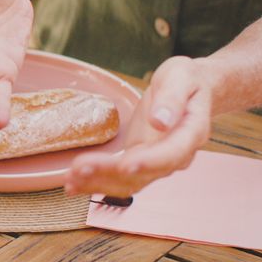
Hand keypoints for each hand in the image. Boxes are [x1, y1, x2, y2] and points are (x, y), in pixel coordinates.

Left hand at [66, 56, 213, 196]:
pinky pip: (118, 177)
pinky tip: (72, 184)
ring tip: (69, 183)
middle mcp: (175, 156)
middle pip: (143, 173)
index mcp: (190, 134)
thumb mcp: (181, 78)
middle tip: (78, 170)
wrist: (192, 89)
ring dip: (98, 184)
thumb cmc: (187, 81)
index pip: (170, 154)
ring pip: (128, 182)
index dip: (148, 162)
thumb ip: (172, 99)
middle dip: (109, 174)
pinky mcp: (138, 160)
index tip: (126, 165)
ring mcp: (156, 162)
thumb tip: (161, 121)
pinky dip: (95, 182)